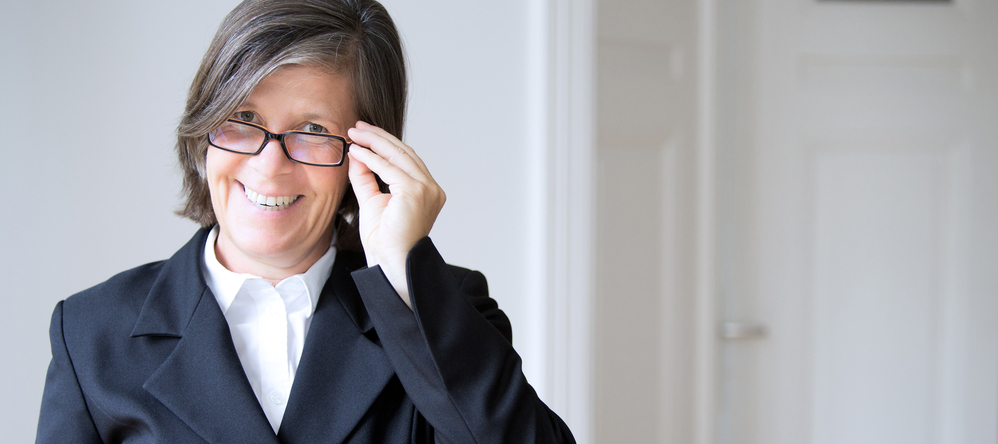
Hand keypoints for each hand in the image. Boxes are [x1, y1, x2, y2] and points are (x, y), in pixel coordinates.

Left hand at [347, 121, 445, 306]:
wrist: (390, 263)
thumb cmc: (384, 240)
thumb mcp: (372, 201)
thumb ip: (366, 177)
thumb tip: (357, 153)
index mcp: (427, 190)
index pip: (405, 159)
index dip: (384, 143)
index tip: (364, 133)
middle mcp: (432, 188)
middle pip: (403, 152)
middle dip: (378, 137)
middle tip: (356, 126)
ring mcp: (427, 189)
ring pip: (397, 155)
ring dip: (373, 141)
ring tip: (353, 133)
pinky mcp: (416, 192)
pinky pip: (389, 168)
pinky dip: (371, 158)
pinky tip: (356, 151)